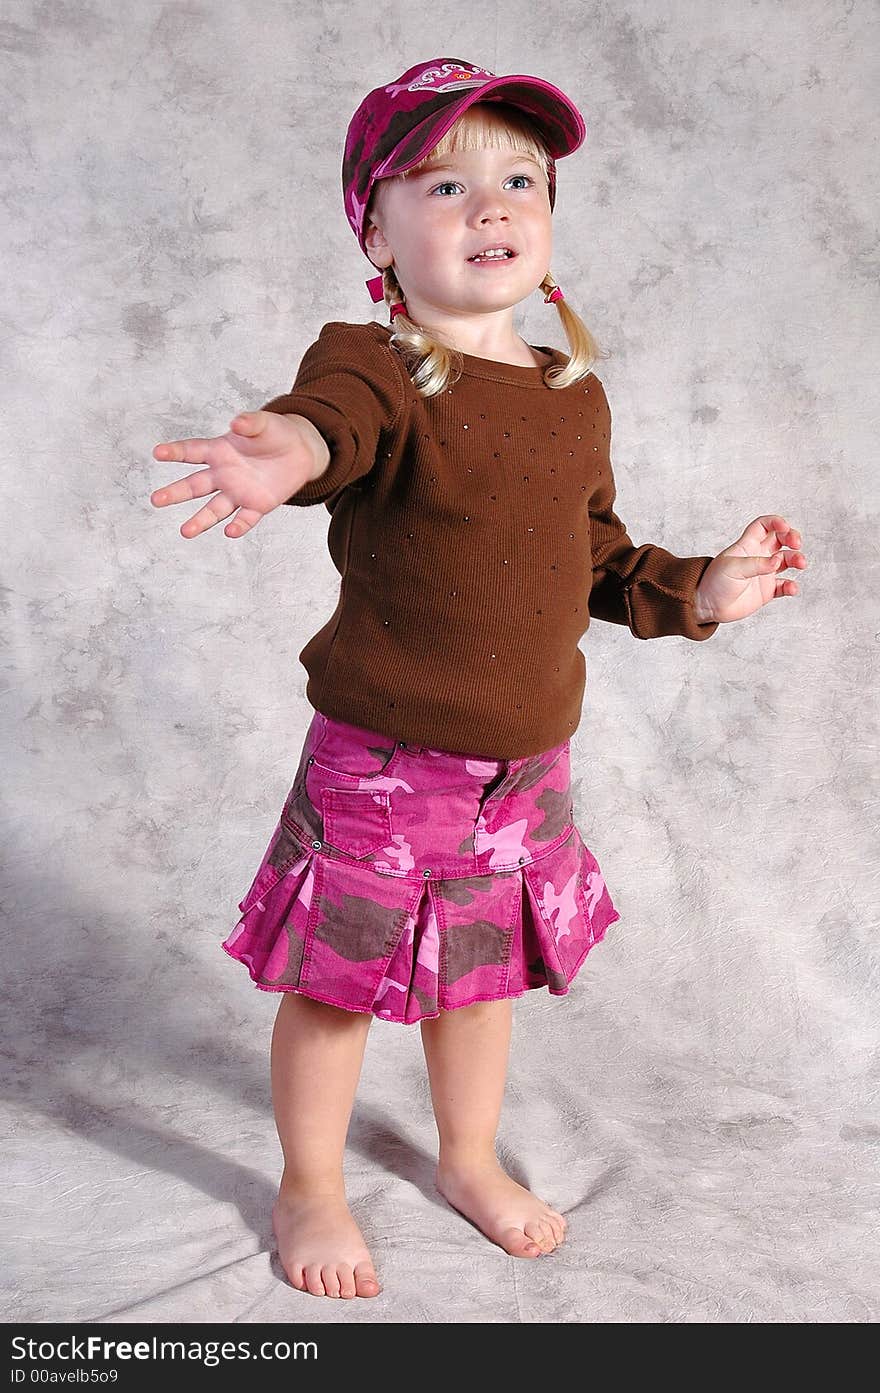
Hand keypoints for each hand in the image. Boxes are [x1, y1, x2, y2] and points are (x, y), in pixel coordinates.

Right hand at [150, 411, 318, 538]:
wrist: (300, 452)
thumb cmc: (275, 434)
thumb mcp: (264, 423)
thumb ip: (250, 423)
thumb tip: (236, 422)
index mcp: (219, 451)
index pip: (192, 451)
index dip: (175, 452)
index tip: (158, 452)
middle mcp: (223, 475)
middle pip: (195, 486)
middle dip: (175, 493)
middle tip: (156, 499)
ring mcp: (238, 493)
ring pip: (214, 509)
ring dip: (201, 521)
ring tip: (186, 532)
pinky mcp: (257, 506)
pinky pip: (245, 519)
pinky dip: (238, 526)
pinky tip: (230, 532)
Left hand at [694, 515, 806, 623]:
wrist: (708, 607)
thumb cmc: (714, 583)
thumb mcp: (733, 568)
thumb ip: (756, 564)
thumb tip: (777, 561)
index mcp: (747, 545)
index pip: (764, 526)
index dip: (776, 522)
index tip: (785, 527)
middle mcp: (758, 557)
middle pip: (780, 540)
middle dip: (792, 537)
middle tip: (797, 544)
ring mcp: (763, 573)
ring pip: (786, 561)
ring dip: (797, 559)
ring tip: (801, 564)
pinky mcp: (766, 591)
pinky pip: (784, 586)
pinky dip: (791, 586)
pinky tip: (791, 588)